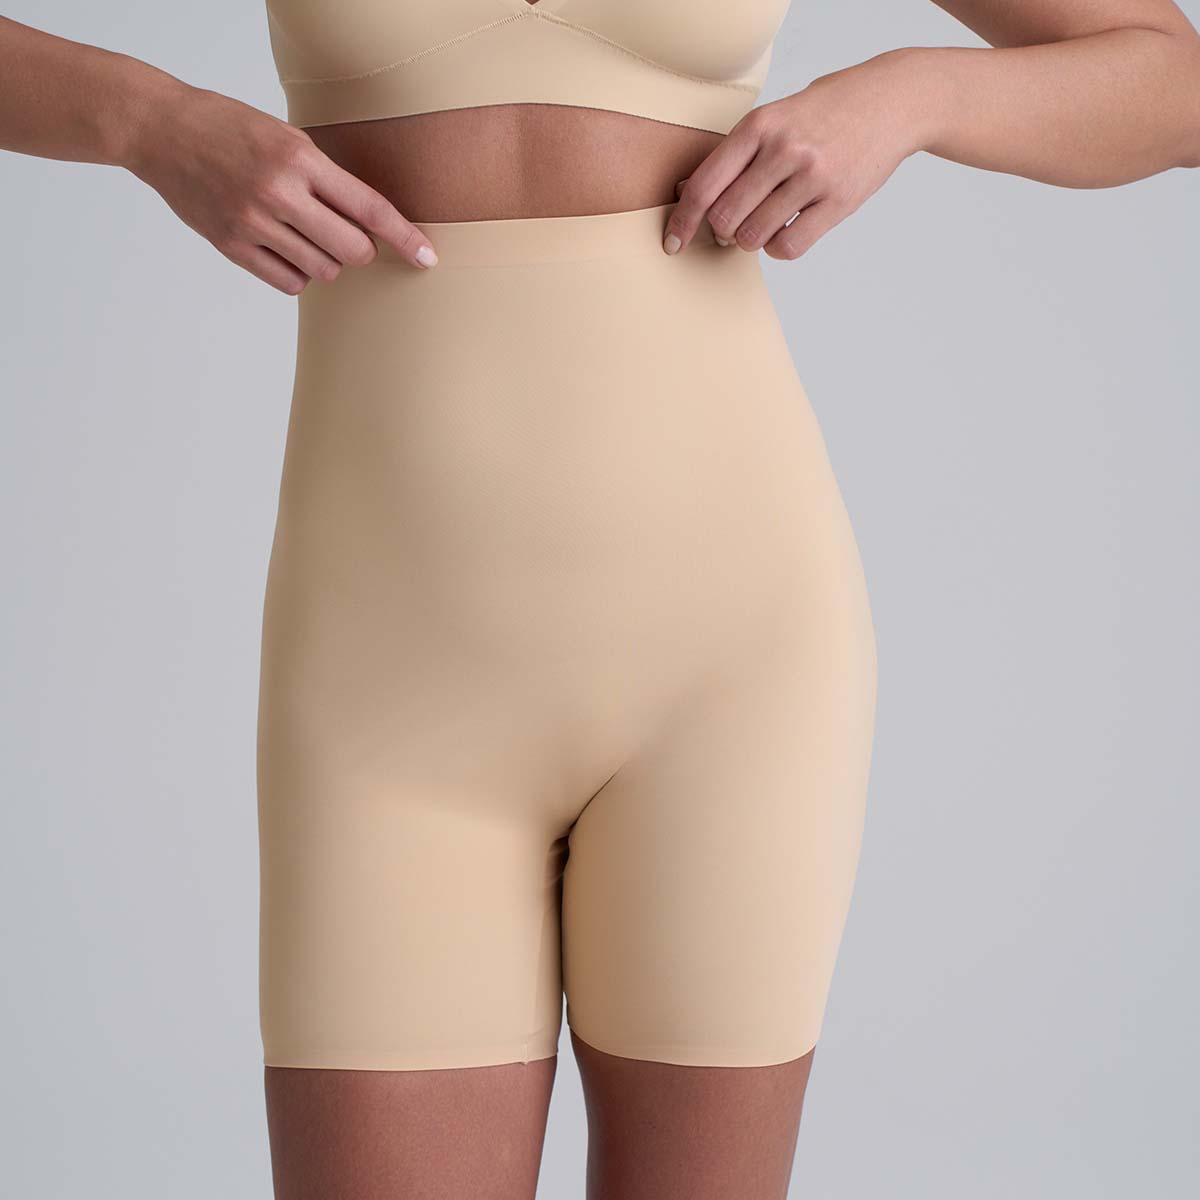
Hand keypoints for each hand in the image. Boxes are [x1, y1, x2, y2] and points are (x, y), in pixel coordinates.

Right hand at [125, 83, 437, 292]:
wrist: (162, 131)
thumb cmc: (232, 130)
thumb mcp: (288, 138)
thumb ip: (327, 178)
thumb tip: (372, 226)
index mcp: (300, 158)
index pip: (369, 207)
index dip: (403, 237)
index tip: (427, 257)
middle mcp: (279, 192)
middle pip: (352, 249)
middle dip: (360, 250)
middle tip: (345, 236)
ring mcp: (254, 222)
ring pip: (323, 271)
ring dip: (327, 261)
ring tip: (304, 234)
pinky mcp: (233, 246)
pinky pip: (289, 283)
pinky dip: (298, 274)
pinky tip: (286, 250)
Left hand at [665, 49, 928, 260]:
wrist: (891, 101)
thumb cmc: (823, 115)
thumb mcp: (775, 118)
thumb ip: (736, 155)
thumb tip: (689, 195)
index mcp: (760, 126)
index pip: (705, 185)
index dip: (682, 221)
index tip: (672, 242)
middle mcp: (784, 149)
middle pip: (726, 218)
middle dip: (721, 232)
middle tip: (733, 227)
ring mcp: (813, 176)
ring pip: (754, 236)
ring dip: (751, 240)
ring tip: (766, 222)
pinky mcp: (838, 202)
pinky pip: (788, 247)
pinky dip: (778, 248)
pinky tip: (786, 230)